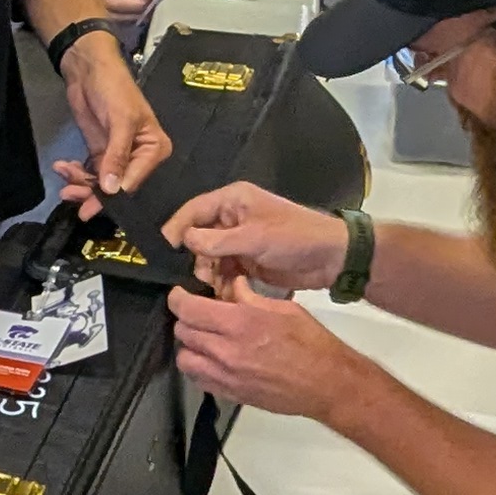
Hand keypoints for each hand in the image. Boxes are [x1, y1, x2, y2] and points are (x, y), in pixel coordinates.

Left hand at [65, 34, 169, 197]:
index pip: (134, 181)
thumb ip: (117, 156)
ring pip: (100, 183)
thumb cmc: (114, 89)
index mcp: (154, 149)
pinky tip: (62, 167)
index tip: (91, 205)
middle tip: (69, 195)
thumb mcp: (120, 120)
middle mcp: (139, 158)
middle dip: (91, 192)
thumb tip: (112, 189)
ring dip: (80, 183)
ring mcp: (116, 157)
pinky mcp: (99, 153)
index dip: (113, 196)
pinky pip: (89, 172)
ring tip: (63, 174)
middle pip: (116, 187)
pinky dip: (75, 173)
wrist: (88, 69)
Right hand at [162, 179, 346, 295]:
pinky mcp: (247, 261)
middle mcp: (232, 218)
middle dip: (197, 258)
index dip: (177, 230)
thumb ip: (216, 240)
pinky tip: (226, 293)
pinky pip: (224, 272)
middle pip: (198, 237)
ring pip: (209, 258)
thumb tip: (185, 241)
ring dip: (210, 274)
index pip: (193, 211)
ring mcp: (239, 241)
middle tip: (204, 276)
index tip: (163, 252)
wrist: (332, 258)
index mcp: (233, 201)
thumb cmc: (294, 238)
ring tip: (218, 287)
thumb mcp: (254, 237)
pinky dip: (222, 283)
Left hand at [167, 277, 373, 424]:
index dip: (178, 298)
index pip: (188, 309)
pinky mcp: (230, 394)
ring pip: (184, 358)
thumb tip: (231, 285)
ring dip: (189, 345)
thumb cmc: (311, 342)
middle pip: (182, 332)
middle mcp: (226, 350)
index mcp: (239, 323)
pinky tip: (212, 360)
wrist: (327, 384)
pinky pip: (198, 380)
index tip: (180, 295)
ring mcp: (226, 376)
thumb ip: (250, 298)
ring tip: (204, 339)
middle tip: (198, 314)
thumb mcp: (283, 309)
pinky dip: (199, 367)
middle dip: (186, 319)